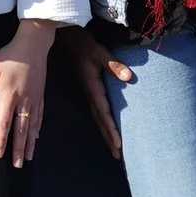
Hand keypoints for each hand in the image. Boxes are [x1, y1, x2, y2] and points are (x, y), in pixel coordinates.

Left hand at [0, 19, 53, 166]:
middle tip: (19, 165)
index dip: (1, 140)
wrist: (33, 45)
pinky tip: (36, 137)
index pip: (4, 124)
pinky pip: (40, 117)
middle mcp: (23, 102)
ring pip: (32, 126)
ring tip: (29, 158)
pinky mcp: (40, 96)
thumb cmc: (10, 57)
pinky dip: (37, 129)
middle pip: (21, 130)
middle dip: (19, 149)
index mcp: (9, 97)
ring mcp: (34, 100)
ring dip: (30, 144)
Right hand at [54, 26, 133, 158]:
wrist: (66, 40)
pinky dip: (102, 123)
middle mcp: (90, 94)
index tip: (118, 145)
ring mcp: (88, 93)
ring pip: (98, 118)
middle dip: (109, 139)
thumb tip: (129, 77)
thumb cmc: (83, 45)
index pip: (104, 113)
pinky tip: (106, 128)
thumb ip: (114, 65)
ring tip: (114, 149)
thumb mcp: (99, 52)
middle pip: (100, 121)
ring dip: (106, 134)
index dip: (111, 130)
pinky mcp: (88, 90)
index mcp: (93, 88)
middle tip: (117, 156)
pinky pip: (96, 111)